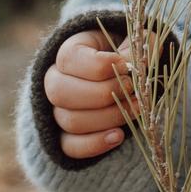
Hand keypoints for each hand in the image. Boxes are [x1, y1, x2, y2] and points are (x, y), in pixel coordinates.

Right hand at [43, 28, 134, 158]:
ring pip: (70, 121)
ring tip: (136, 109)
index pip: (69, 59)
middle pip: (61, 92)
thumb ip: (135, 51)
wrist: (123, 79)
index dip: (99, 65)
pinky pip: (70, 147)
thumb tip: (133, 67)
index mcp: (69, 54)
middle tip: (130, 88)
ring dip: (107, 117)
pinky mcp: (65, 136)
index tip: (126, 66)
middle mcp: (55, 82)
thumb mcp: (133, 44)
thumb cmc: (127, 57)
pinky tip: (118, 136)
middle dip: (102, 94)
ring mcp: (57, 111)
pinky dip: (95, 144)